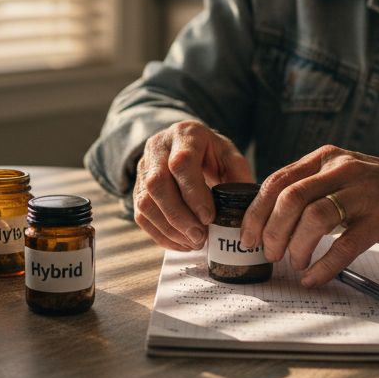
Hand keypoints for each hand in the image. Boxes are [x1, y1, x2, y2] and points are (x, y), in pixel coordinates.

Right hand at [132, 120, 252, 250]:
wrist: (186, 145)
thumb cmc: (211, 153)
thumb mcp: (229, 156)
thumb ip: (238, 177)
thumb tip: (241, 209)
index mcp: (185, 134)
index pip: (181, 163)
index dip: (193, 193)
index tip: (209, 217)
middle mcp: (158, 147)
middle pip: (157, 184)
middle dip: (179, 216)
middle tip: (200, 237)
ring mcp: (143, 168)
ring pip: (145, 202)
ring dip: (169, 229)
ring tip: (193, 243)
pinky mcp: (137, 188)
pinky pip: (141, 215)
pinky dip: (160, 234)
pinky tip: (181, 243)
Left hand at [239, 145, 378, 286]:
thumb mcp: (344, 174)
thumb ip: (312, 187)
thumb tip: (270, 219)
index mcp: (326, 157)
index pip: (277, 181)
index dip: (256, 212)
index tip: (248, 236)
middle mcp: (342, 169)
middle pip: (290, 198)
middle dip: (272, 231)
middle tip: (269, 254)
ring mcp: (364, 193)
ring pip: (314, 218)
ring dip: (296, 246)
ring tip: (294, 263)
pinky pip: (345, 245)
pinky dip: (324, 265)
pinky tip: (315, 277)